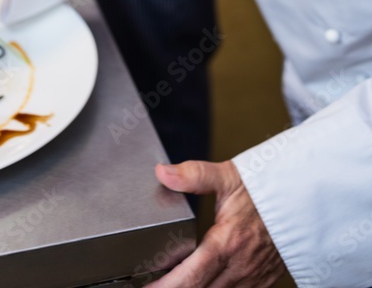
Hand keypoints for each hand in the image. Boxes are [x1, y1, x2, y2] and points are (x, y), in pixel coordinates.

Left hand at [152, 160, 286, 286]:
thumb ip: (193, 175)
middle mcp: (240, 267)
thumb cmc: (265, 188)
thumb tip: (164, 173)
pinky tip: (202, 283)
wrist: (304, 198)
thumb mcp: (227, 176)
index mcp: (227, 243)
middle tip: (151, 285)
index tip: (147, 287)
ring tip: (173, 283)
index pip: (190, 277)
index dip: (166, 287)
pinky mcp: (261, 282)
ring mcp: (252, 278)